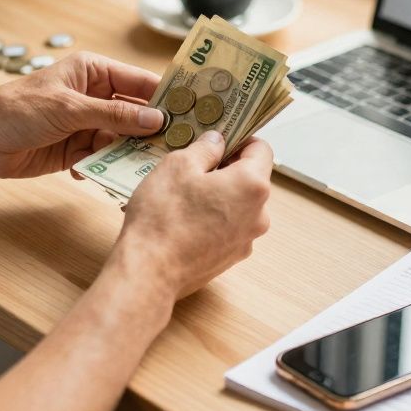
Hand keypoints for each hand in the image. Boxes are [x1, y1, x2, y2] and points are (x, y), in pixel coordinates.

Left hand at [0, 52, 165, 178]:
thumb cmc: (18, 109)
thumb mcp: (69, 108)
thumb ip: (115, 114)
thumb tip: (157, 119)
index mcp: (93, 71)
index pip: (140, 81)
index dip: (167, 95)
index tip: (195, 110)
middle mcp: (94, 95)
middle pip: (136, 112)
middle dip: (153, 129)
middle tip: (181, 146)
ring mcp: (87, 124)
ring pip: (123, 138)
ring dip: (131, 153)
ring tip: (148, 167)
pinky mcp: (77, 150)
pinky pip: (104, 158)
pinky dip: (106, 167)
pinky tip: (104, 174)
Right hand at [114, 132, 272, 299]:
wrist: (149, 272)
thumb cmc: (163, 217)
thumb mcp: (178, 165)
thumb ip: (204, 148)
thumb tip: (217, 142)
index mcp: (252, 185)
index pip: (261, 149)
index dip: (240, 138)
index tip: (220, 138)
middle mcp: (258, 215)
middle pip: (250, 178)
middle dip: (226, 168)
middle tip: (194, 164)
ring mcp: (246, 240)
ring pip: (238, 204)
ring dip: (218, 194)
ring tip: (184, 194)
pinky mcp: (230, 258)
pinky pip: (227, 227)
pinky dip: (212, 218)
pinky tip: (184, 219)